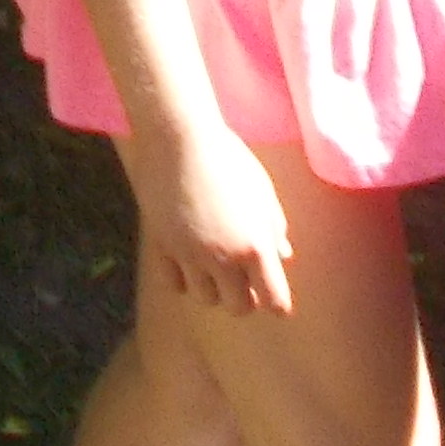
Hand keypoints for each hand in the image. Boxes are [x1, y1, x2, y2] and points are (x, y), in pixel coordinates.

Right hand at [141, 120, 293, 311]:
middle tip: (243, 278)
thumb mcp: (262, 192)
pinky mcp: (162, 247)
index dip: (276, 302)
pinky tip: (188, 260)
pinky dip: (184, 279)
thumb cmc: (229, 159)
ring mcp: (189, 255)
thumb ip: (274, 229)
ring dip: (213, 287)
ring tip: (214, 264)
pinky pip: (175, 283)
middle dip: (244, 296)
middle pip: (238, 308)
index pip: (274, 301)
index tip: (273, 295)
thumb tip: (283, 257)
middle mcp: (223, 258)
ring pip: (206, 298)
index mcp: (255, 246)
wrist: (179, 137)